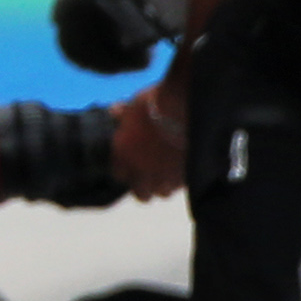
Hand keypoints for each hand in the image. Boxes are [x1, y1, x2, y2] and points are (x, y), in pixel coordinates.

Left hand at [111, 76, 189, 199]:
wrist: (183, 111)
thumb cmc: (155, 105)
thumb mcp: (134, 105)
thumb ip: (123, 114)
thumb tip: (115, 111)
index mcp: (122, 155)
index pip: (118, 175)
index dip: (126, 172)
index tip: (132, 166)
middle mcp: (140, 171)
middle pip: (141, 194)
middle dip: (146, 187)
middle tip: (152, 176)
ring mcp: (164, 177)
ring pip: (163, 193)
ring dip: (166, 185)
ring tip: (170, 173)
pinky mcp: (185, 177)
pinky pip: (182, 187)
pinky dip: (183, 180)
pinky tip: (185, 168)